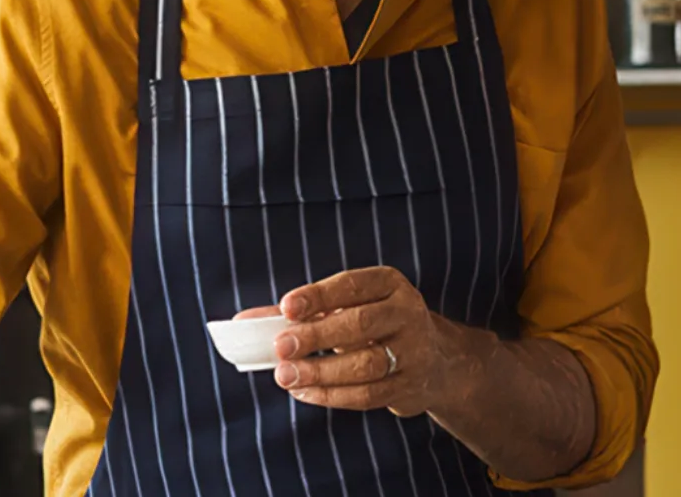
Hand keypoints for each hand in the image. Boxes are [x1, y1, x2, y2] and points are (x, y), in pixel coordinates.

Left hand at [266, 266, 474, 418]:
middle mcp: (407, 313)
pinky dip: (332, 396)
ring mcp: (414, 352)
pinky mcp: (411, 387)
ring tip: (286, 376)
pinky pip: (369, 395)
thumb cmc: (373, 326)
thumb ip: (298, 313)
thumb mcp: (346, 308)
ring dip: (321, 372)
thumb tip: (244, 322)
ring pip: (366, 364)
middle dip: (316, 337)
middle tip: (280, 347)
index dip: (318, 296)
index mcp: (389, 284)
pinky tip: (304, 392)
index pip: (352, 285)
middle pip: (359, 325)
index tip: (286, 307)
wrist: (436, 361)